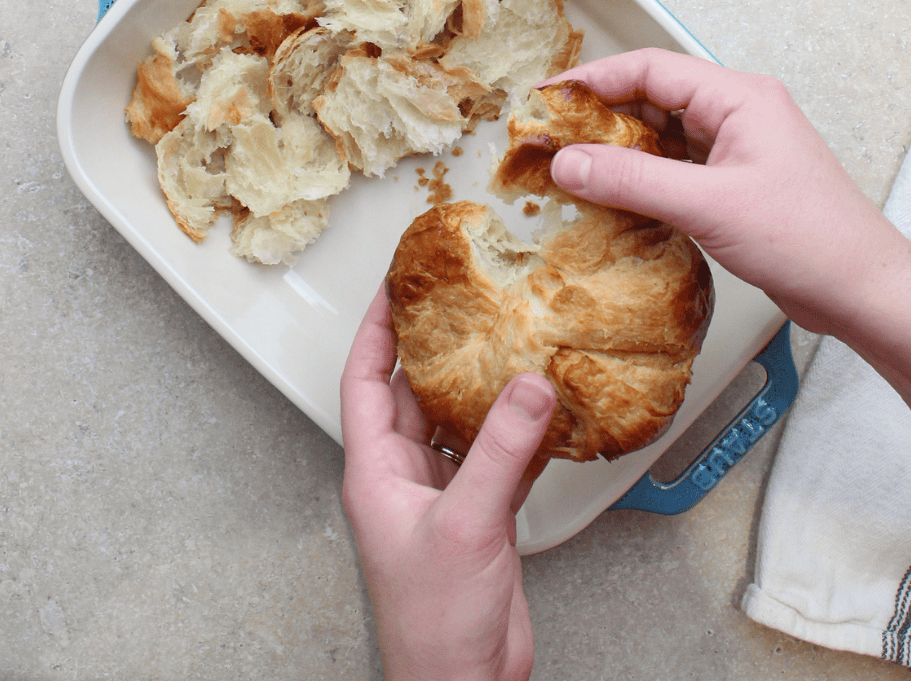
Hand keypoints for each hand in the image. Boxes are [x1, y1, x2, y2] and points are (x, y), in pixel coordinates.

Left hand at [340, 285, 556, 680]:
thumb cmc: (432, 626)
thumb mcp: (466, 524)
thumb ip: (500, 450)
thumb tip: (527, 385)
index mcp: (376, 473)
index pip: (364, 381)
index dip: (376, 329)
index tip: (394, 285)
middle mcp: (404, 478)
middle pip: (414, 393)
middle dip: (439, 348)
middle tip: (465, 302)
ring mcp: (443, 496)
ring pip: (459, 422)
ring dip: (483, 387)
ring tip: (510, 341)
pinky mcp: (480, 516)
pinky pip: (497, 455)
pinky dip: (519, 430)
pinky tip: (544, 409)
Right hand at [547, 48, 902, 336]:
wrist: (865, 292)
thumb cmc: (807, 240)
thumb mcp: (708, 207)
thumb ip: (632, 182)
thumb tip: (565, 164)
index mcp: (738, 97)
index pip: (650, 68)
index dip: (592, 79)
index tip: (546, 98)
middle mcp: (737, 113)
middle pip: (652, 99)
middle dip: (599, 118)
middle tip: (548, 141)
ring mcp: (738, 150)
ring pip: (663, 137)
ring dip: (619, 152)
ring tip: (570, 171)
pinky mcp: (736, 185)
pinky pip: (677, 169)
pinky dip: (643, 180)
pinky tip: (613, 200)